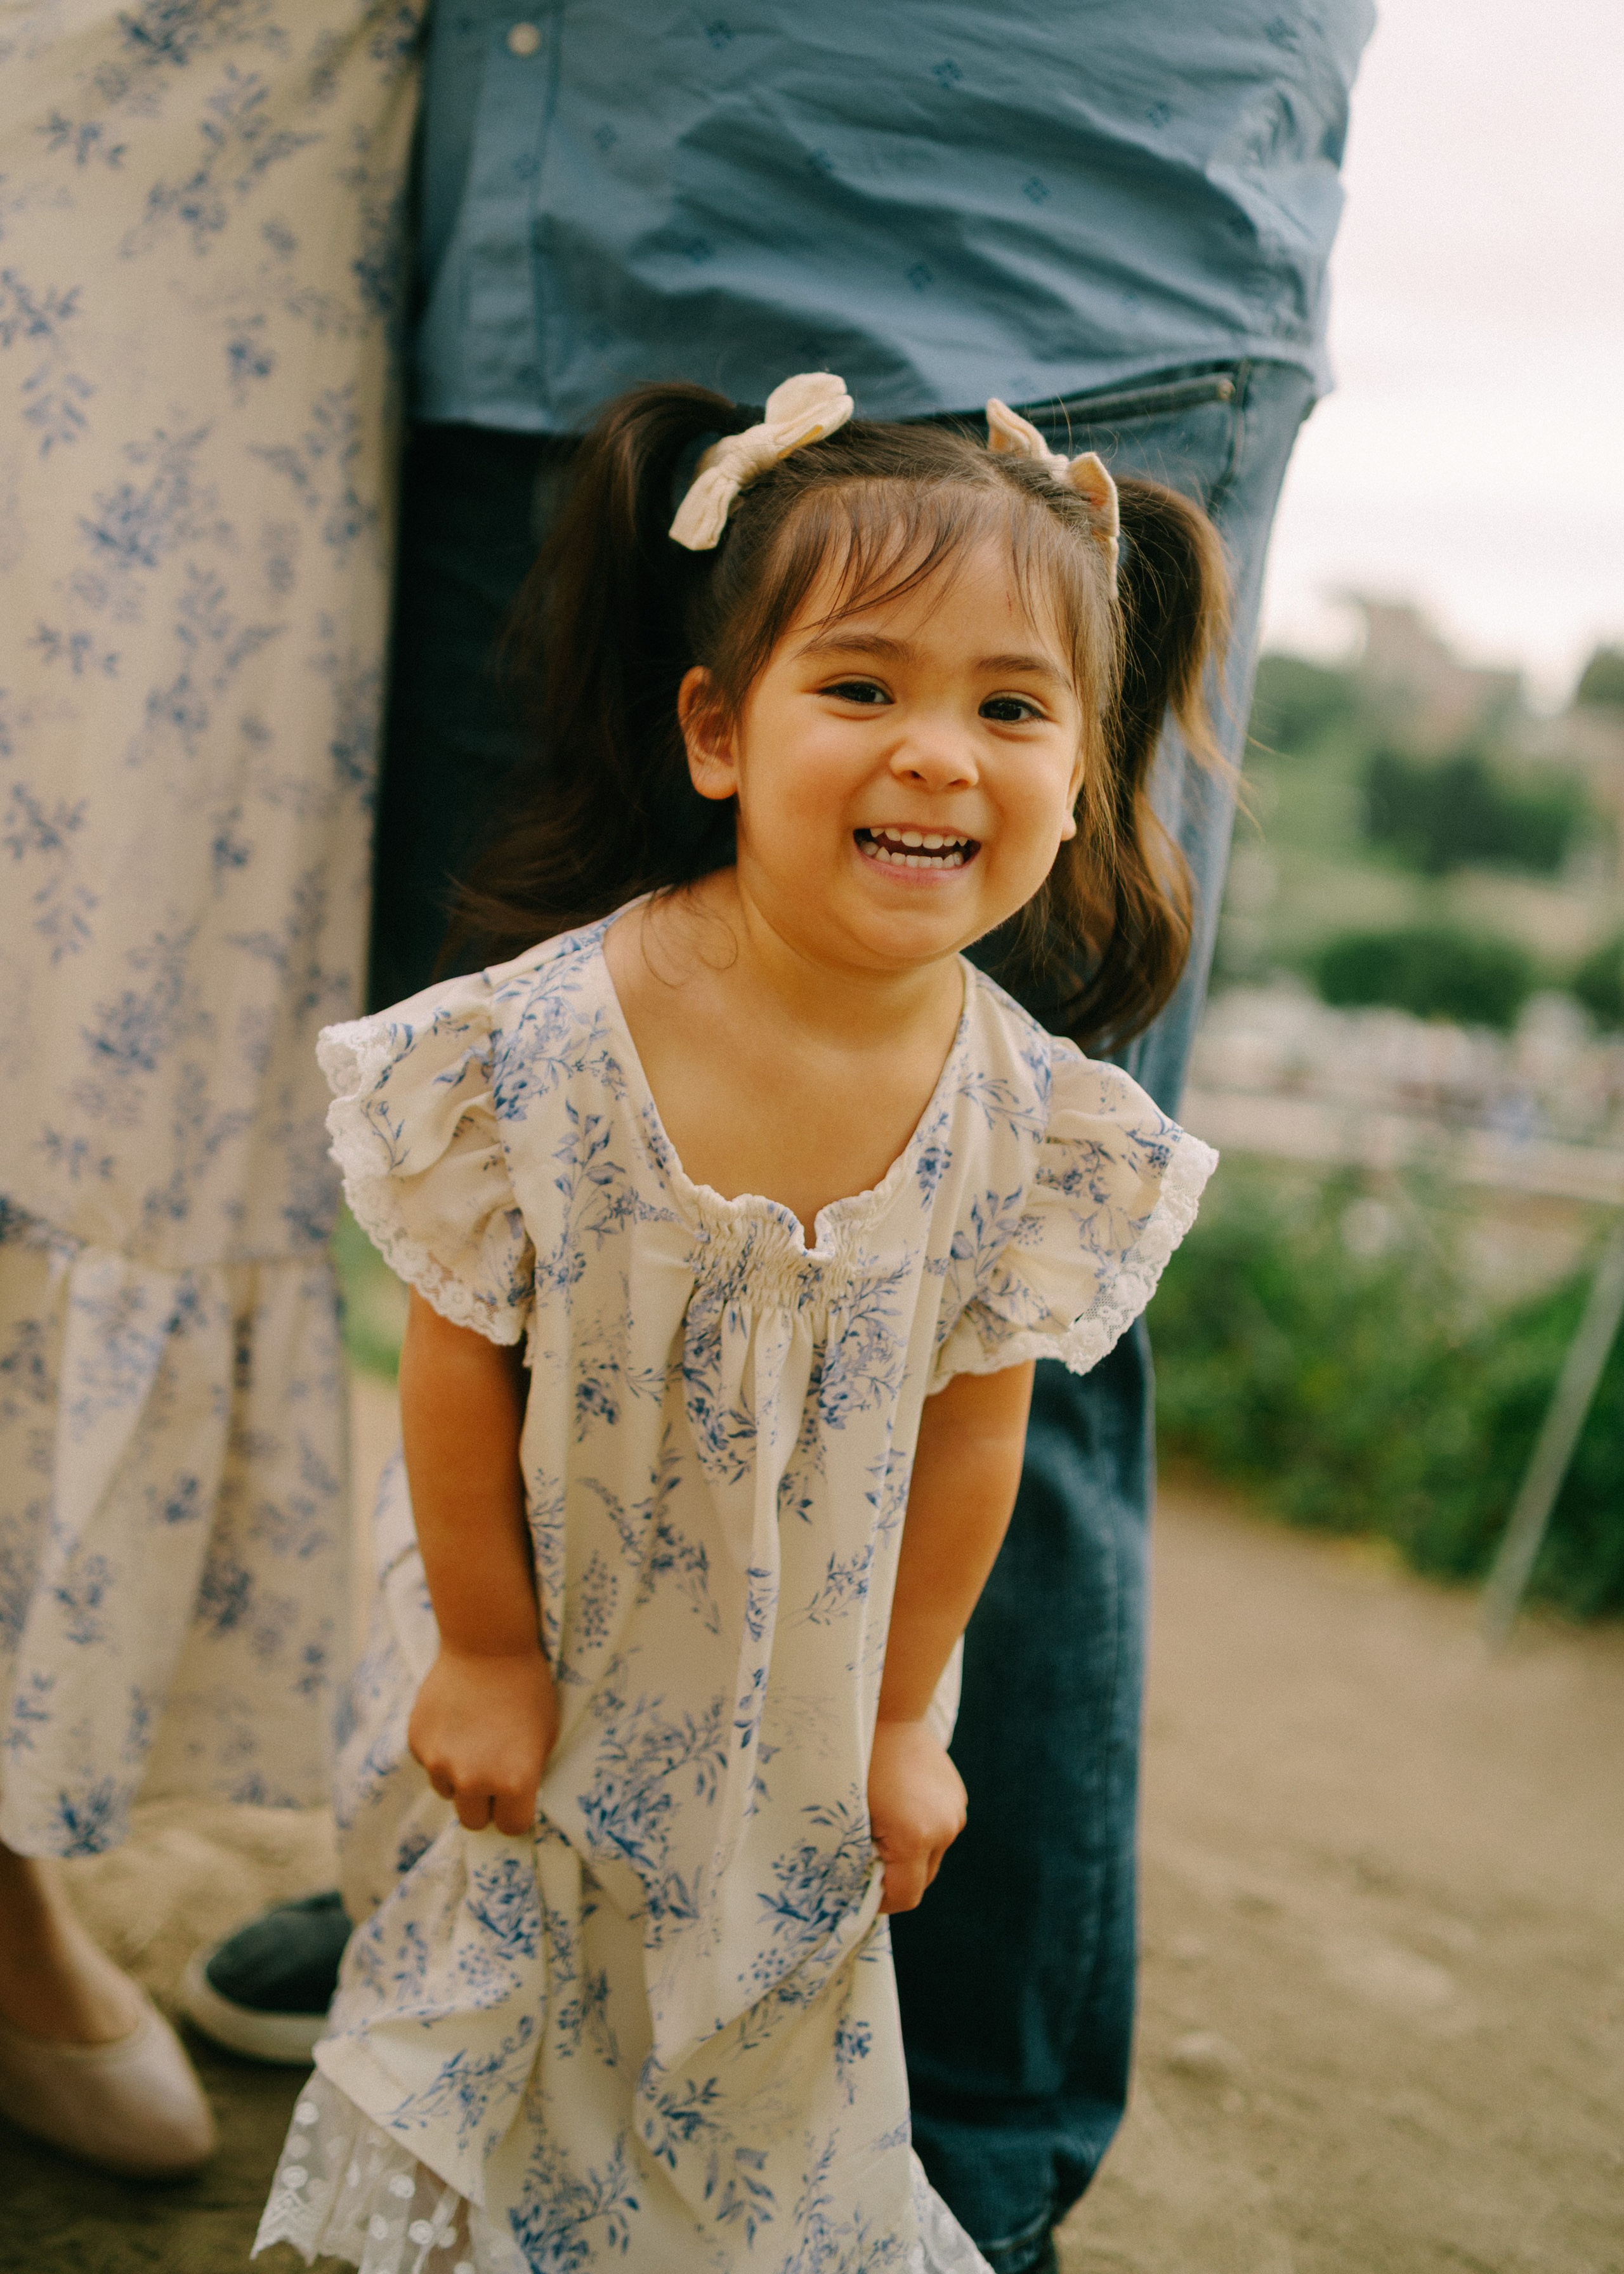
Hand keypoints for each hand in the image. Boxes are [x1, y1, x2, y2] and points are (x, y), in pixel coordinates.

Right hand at [408, 1647, 559, 1833]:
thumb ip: (526, 1777)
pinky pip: (430, 1763)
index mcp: (513, 1782)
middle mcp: (474, 1780)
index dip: (514, 1812)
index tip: (516, 1797)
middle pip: (473, 1821)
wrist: (488, 1644)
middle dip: (483, 1804)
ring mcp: (441, 1763)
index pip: (511, 1827)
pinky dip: (441, 1749)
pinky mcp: (418, 1743)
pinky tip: (456, 1719)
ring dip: (459, 1776)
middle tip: (492, 1772)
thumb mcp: (544, 1737)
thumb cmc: (527, 1688)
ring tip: (474, 1737)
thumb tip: (510, 1805)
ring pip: (448, 1791)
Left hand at [867, 1717, 967, 1913]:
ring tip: (883, 1826)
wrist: (888, 1713)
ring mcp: (956, 1812)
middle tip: (867, 1858)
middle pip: (922, 1881)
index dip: (881, 1902)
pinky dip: (922, 1832)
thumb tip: (864, 1892)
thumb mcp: (852, 1817)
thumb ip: (861, 1860)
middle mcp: (945, 1828)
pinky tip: (900, 1807)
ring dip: (909, 1855)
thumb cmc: (859, 1763)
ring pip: (932, 1856)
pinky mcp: (959, 1798)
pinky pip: (940, 1831)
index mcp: (917, 1836)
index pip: (906, 1896)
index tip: (860, 1890)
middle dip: (896, 1879)